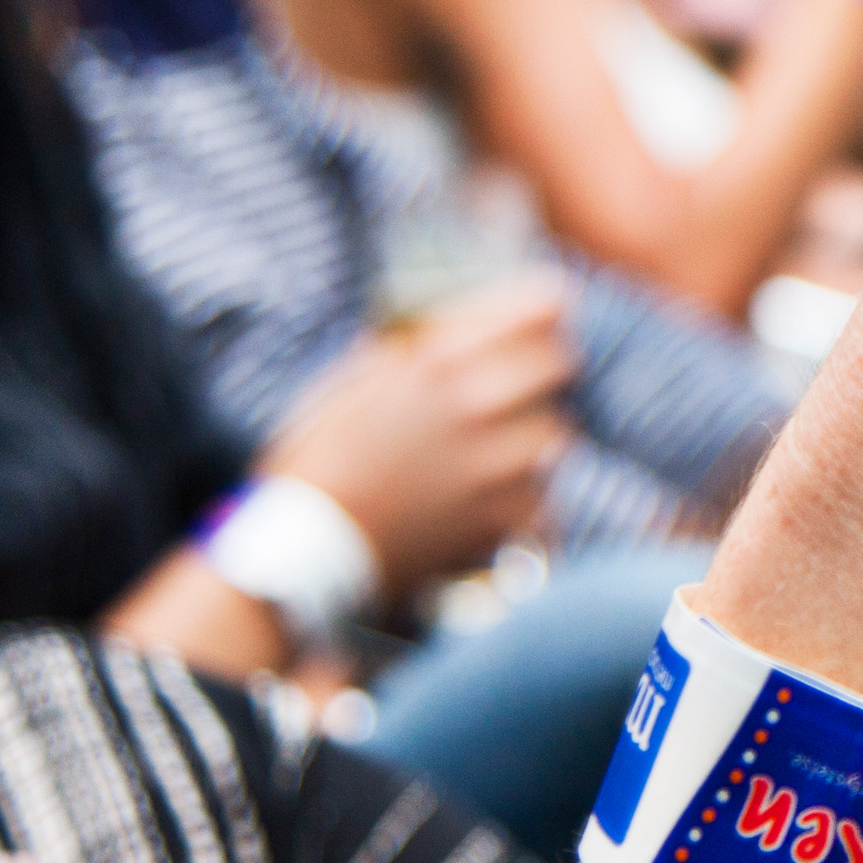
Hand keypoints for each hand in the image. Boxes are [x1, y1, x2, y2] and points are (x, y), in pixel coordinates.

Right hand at [259, 282, 578, 588]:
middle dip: (538, 375)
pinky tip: (481, 505)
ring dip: (527, 440)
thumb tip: (463, 323)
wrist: (301, 554)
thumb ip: (417, 347)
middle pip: (560, 365)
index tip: (536, 327)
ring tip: (483, 459)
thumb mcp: (355, 378)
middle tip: (513, 393)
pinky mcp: (506, 518)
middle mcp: (480, 404)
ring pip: (554, 433)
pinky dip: (521, 501)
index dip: (541, 317)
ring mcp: (499, 464)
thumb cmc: (317, 460)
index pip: (545, 308)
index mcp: (441, 359)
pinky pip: (543, 495)